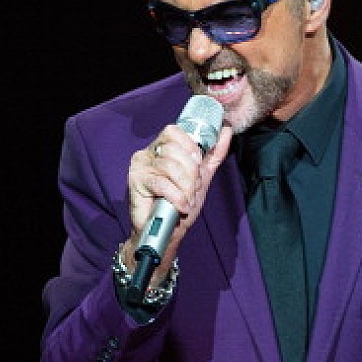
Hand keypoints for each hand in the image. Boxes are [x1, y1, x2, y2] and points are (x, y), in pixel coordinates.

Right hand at [123, 121, 232, 277]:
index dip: (190, 147)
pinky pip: (162, 183)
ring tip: (186, 200)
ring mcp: (140, 166)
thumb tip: (226, 130)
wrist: (169, 231)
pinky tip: (180, 206)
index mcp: (162, 147)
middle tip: (192, 190)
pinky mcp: (135, 181)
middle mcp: (148, 153)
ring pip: (170, 167)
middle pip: (175, 150)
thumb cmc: (181, 203)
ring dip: (185, 188)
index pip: (174, 131)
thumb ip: (213, 153)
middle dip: (191, 174)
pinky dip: (176, 197)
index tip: (197, 165)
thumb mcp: (202, 176)